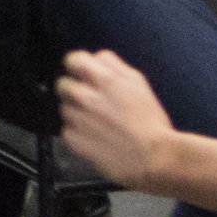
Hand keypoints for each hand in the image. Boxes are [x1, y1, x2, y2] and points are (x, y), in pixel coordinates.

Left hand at [52, 48, 171, 190]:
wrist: (154, 156)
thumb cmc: (150, 122)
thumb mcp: (138, 83)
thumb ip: (113, 67)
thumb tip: (97, 60)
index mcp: (104, 79)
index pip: (72, 60)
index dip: (77, 67)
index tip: (81, 73)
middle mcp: (86, 96)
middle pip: (62, 84)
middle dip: (74, 90)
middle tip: (89, 101)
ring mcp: (77, 119)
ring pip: (64, 108)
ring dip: (76, 113)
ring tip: (97, 123)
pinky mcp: (74, 140)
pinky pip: (66, 131)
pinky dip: (77, 133)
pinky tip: (94, 137)